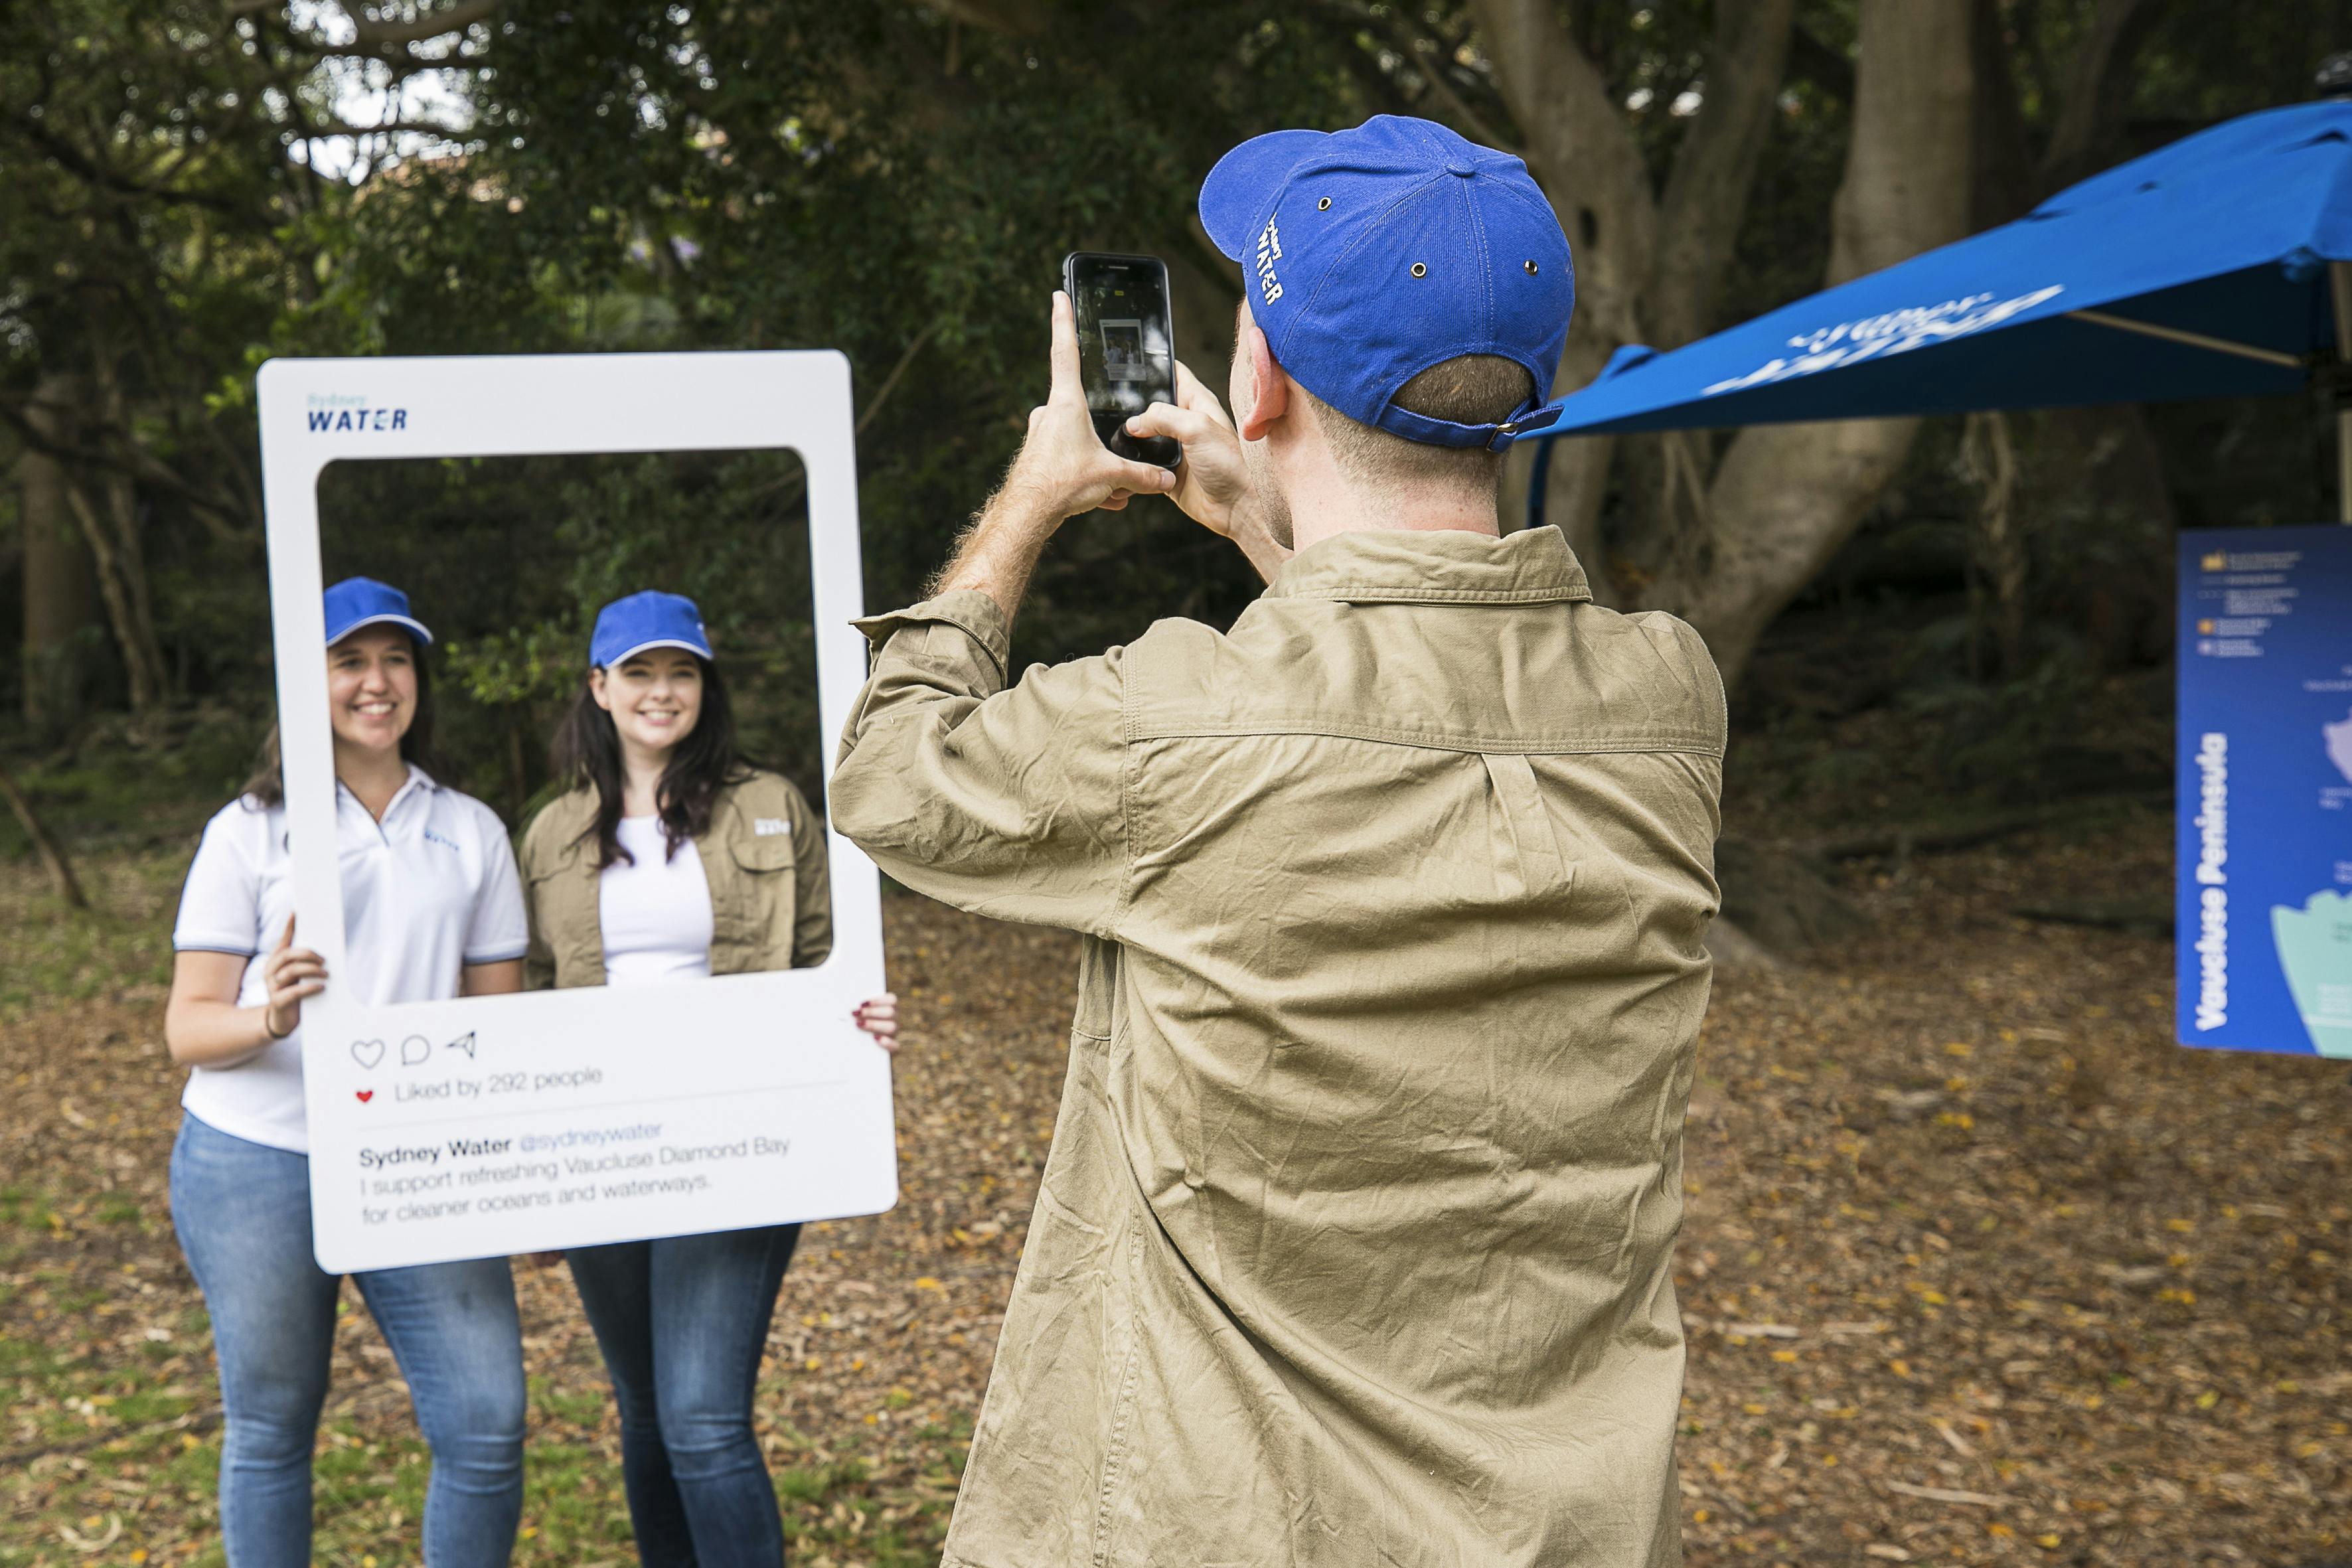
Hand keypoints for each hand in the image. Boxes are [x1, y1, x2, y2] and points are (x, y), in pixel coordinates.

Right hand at [260, 915, 325, 1039]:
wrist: (281, 1019)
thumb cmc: (293, 990)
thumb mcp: (298, 972)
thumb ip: (304, 958)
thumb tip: (322, 941)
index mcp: (276, 960)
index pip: (284, 940)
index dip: (289, 926)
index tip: (298, 912)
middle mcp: (271, 971)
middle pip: (288, 955)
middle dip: (308, 954)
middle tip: (324, 959)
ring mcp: (272, 986)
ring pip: (291, 972)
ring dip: (312, 970)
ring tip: (326, 974)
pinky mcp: (278, 1002)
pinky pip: (293, 992)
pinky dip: (309, 988)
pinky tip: (321, 987)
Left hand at [852, 993, 898, 1053]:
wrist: (857, 1046)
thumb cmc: (855, 1023)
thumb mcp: (857, 1014)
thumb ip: (858, 1009)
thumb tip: (853, 1006)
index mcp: (889, 1007)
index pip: (892, 1000)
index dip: (878, 1001)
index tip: (861, 1004)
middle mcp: (894, 1019)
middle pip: (890, 1012)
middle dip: (871, 1012)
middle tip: (856, 1014)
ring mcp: (894, 1033)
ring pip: (892, 1027)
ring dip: (874, 1025)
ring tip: (859, 1025)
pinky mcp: (892, 1046)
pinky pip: (895, 1045)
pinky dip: (886, 1042)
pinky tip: (875, 1038)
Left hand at [998, 292, 1175, 523]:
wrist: (1027, 515)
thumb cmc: (1062, 485)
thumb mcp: (1111, 477)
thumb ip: (1142, 474)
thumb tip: (1166, 478)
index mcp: (1066, 403)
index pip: (1066, 351)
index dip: (1064, 320)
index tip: (1059, 294)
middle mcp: (1049, 413)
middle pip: (1082, 406)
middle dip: (1102, 429)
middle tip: (1112, 455)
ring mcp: (1040, 433)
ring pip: (1078, 438)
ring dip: (1096, 461)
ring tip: (1109, 489)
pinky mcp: (1037, 454)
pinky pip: (1068, 457)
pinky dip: (1085, 476)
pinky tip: (1099, 499)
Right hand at [1119, 361, 1253, 534]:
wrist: (1237, 508)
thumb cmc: (1230, 465)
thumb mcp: (1197, 429)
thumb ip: (1163, 417)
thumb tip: (1134, 423)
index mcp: (1197, 403)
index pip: (1173, 374)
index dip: (1154, 366)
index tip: (1130, 362)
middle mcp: (1185, 423)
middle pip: (1151, 404)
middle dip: (1133, 403)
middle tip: (1109, 401)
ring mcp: (1175, 447)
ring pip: (1143, 434)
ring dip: (1130, 435)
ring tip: (1108, 429)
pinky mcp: (1167, 471)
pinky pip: (1144, 462)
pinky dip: (1134, 461)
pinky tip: (1121, 458)